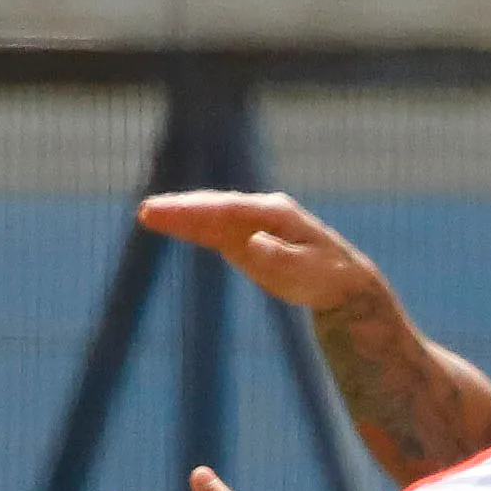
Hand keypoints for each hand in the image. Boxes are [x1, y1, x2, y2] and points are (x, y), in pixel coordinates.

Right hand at [138, 190, 384, 313]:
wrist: (343, 283)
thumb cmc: (328, 277)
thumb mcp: (309, 272)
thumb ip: (281, 259)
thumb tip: (253, 244)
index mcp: (276, 213)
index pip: (228, 209)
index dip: (198, 211)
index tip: (173, 213)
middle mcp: (260, 212)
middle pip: (213, 208)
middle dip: (181, 209)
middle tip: (148, 212)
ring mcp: (251, 224)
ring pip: (209, 218)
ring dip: (180, 217)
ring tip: (147, 216)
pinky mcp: (245, 240)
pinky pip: (212, 232)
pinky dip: (190, 228)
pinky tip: (165, 224)